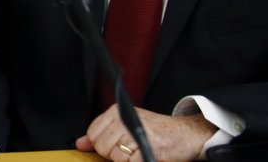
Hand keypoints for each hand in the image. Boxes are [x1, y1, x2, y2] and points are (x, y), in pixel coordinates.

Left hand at [75, 105, 216, 161]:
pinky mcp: (148, 148)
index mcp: (118, 111)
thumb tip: (81, 143)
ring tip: (139, 152)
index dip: (102, 144)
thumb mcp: (127, 126)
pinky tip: (144, 156)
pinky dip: (136, 161)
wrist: (187, 135)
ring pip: (115, 156)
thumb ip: (102, 133)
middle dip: (114, 154)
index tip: (116, 144)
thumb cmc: (158, 132)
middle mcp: (126, 119)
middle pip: (102, 146)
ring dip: (127, 160)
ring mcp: (137, 133)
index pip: (93, 133)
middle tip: (131, 149)